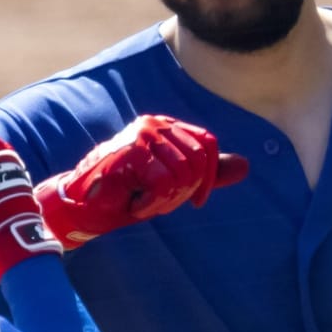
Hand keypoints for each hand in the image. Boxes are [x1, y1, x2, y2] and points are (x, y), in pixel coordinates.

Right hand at [35, 115, 249, 246]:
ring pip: (182, 174)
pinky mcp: (130, 152)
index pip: (208, 144)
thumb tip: (247, 166)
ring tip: (143, 203)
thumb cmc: (126, 195)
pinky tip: (135, 205)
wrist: (85, 207)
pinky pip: (163, 184)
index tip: (195, 201)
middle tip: (158, 204)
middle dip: (183, 194)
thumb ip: (207, 175)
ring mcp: (142, 135)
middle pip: (198, 162)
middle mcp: (155, 124)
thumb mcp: (174, 184)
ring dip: (165, 201)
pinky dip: (152, 204)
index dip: (209, 177)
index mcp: (167, 127)